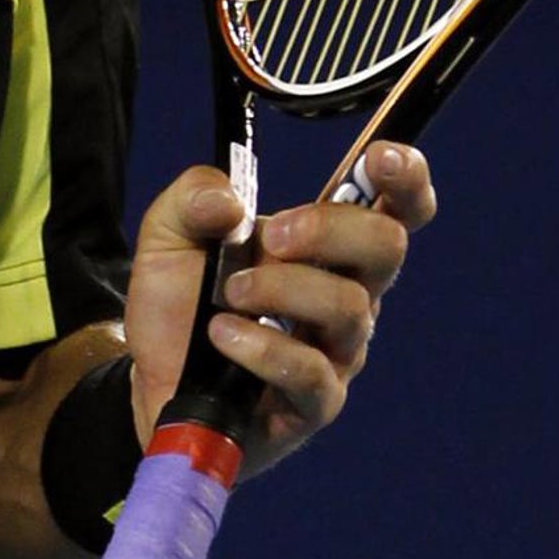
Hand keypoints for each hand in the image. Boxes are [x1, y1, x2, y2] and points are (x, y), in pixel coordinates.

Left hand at [123, 144, 435, 478]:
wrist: (151, 379)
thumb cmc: (179, 304)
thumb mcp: (168, 233)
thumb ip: (194, 197)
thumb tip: (228, 202)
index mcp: (326, 245)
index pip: (395, 209)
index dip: (406, 178)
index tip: (380, 157)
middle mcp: (346, 293)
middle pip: (387, 246)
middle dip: (331, 230)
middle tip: (273, 237)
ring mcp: (337, 350)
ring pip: (348, 307)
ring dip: (281, 290)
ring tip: (227, 295)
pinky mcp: (315, 402)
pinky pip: (311, 372)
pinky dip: (262, 347)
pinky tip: (223, 335)